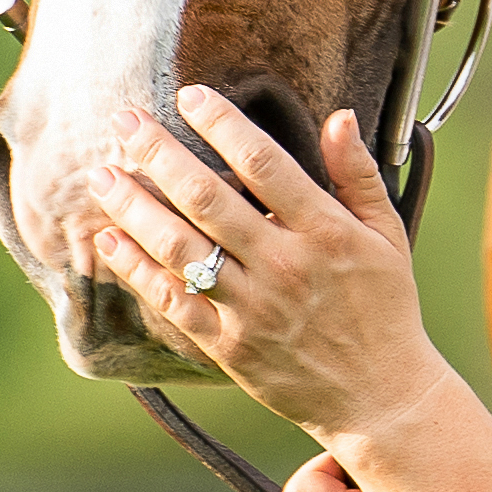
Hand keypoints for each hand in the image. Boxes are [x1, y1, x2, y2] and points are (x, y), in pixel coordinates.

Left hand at [92, 93, 467, 454]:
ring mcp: (252, 307)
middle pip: (207, 198)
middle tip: (124, 123)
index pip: (264, 163)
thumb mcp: (389, 235)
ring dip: (134, 207)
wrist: (379, 395)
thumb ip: (359, 174)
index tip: (189, 97)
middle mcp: (284, 265)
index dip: (222, 124)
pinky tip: (110, 239)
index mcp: (324, 231)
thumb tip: (338, 116)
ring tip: (102, 175)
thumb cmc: (385, 308)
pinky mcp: (229, 344)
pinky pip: (173, 301)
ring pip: (180, 247)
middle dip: (159, 154)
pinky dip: (137, 269)